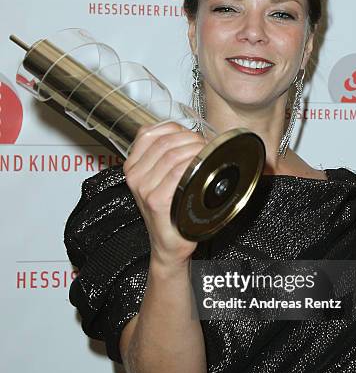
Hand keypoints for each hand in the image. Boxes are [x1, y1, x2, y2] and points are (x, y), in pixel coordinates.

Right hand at [123, 122, 206, 265]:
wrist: (168, 244)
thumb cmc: (169, 211)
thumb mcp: (159, 180)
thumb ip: (164, 157)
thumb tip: (187, 135)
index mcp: (132, 166)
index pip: (150, 132)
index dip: (175, 129)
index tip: (190, 135)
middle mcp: (135, 175)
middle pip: (165, 142)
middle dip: (191, 139)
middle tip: (205, 147)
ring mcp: (144, 188)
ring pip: (173, 155)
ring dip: (195, 151)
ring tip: (206, 157)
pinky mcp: (156, 200)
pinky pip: (177, 173)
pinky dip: (193, 166)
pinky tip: (202, 169)